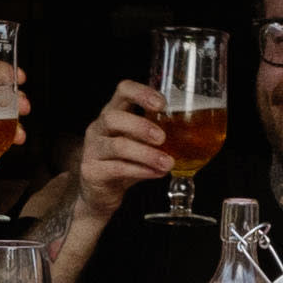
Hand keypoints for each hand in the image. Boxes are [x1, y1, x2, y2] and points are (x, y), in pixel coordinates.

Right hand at [67, 83, 176, 212]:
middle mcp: (99, 128)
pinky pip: (117, 169)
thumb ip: (156, 133)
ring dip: (146, 154)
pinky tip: (156, 173)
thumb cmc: (124, 161)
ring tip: (167, 163)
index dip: (142, 92)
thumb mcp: (139, 142)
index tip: (162, 104)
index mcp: (113, 112)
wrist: (100, 192)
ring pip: (117, 146)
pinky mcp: (93, 171)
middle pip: (113, 117)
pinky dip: (141, 170)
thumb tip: (190, 130)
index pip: (123, 90)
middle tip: (162, 138)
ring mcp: (92, 150)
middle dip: (141, 126)